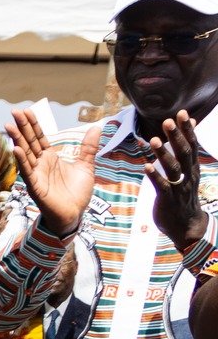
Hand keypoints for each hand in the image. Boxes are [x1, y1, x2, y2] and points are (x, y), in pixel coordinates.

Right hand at [10, 111, 100, 236]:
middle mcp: (40, 164)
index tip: (26, 111)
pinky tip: (16, 149)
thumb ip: (88, 148)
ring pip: (25, 154)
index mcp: (50, 158)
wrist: (75, 214)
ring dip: (17, 140)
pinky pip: (27, 171)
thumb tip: (96, 127)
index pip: (39, 137)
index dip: (33, 124)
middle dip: (22, 127)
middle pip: (30, 141)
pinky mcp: (35, 186)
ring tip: (9, 126)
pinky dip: (21, 161)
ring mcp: (36, 174)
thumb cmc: (77, 193)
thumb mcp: (86, 166)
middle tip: (14, 111)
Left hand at [144, 109, 208, 254]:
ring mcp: (179, 187)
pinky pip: (161, 186)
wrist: (186, 225)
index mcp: (192, 168)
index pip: (192, 145)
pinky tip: (146, 166)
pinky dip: (154, 176)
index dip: (187, 130)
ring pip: (173, 168)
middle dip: (176, 137)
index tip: (183, 113)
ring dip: (163, 154)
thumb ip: (186, 152)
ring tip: (152, 140)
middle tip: (168, 121)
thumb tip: (189, 128)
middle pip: (184, 153)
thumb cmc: (183, 195)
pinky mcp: (168, 199)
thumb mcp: (188, 172)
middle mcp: (188, 175)